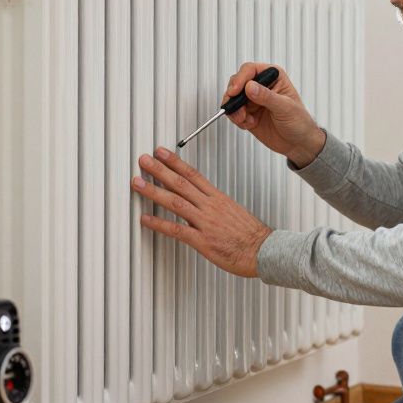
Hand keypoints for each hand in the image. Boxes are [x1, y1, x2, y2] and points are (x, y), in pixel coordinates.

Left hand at [131, 147, 270, 277]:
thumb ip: (214, 204)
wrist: (265, 250)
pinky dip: (159, 223)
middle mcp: (210, 206)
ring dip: (154, 191)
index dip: (174, 161)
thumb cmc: (251, 235)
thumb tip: (200, 199)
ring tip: (137, 183)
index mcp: (217, 198)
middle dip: (159, 170)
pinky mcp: (203, 240)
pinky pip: (176, 230)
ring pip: (176, 202)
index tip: (161, 152)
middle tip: (143, 160)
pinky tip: (145, 219)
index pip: (192, 174)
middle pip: (181, 183)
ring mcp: (205, 222)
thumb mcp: (233, 211)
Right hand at [223, 62, 324, 167]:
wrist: (299, 143)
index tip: (235, 91)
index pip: (251, 70)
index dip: (240, 79)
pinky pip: (234, 112)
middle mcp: (262, 86)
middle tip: (236, 107)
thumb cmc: (300, 122)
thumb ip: (267, 96)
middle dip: (234, 95)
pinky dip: (237, 119)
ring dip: (235, 109)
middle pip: (237, 82)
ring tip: (244, 119)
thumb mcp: (285, 107)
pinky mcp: (248, 114)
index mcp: (274, 78)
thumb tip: (250, 86)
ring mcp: (254, 101)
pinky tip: (248, 124)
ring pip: (233, 98)